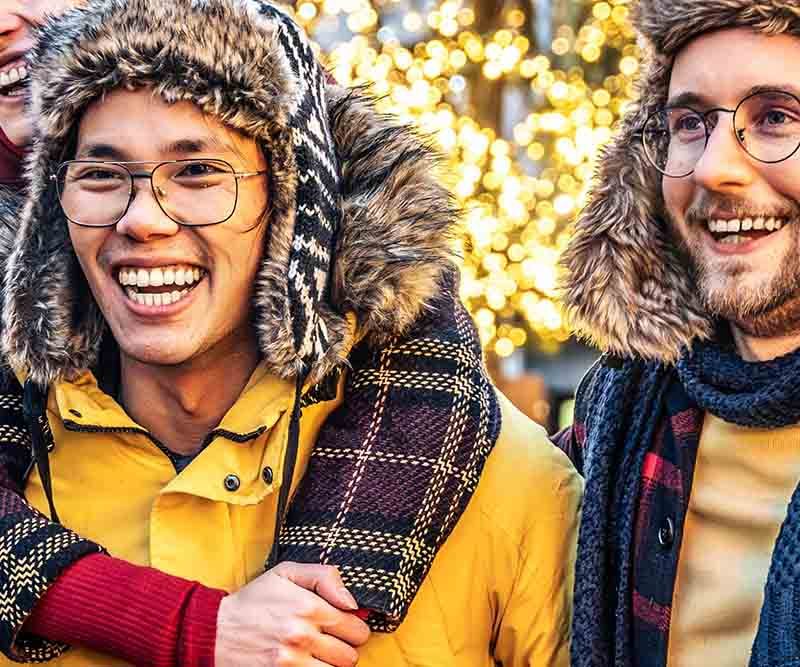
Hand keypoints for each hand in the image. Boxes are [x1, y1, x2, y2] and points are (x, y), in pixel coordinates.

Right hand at [215, 562, 370, 666]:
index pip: (357, 629)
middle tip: (330, 642)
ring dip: (330, 665)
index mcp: (309, 607)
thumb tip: (352, 602)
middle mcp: (303, 635)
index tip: (342, 626)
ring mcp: (291, 661)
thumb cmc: (253, 600)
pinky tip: (306, 663)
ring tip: (317, 654)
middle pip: (350, 656)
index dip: (353, 628)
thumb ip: (325, 577)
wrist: (214, 630)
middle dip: (344, 649)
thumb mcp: (286, 573)